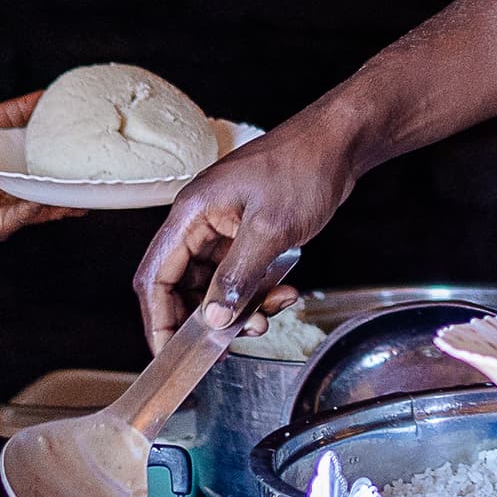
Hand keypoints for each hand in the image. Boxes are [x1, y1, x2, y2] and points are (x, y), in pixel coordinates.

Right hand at [137, 117, 352, 344]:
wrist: (339, 143)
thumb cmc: (302, 168)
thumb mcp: (269, 229)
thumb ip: (237, 277)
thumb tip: (212, 318)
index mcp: (191, 214)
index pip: (157, 276)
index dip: (158, 320)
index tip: (171, 353)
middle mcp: (200, 222)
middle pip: (182, 286)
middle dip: (205, 319)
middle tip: (227, 347)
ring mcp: (224, 229)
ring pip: (214, 286)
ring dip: (237, 309)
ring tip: (267, 316)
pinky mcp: (246, 235)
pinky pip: (240, 275)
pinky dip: (257, 292)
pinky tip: (285, 295)